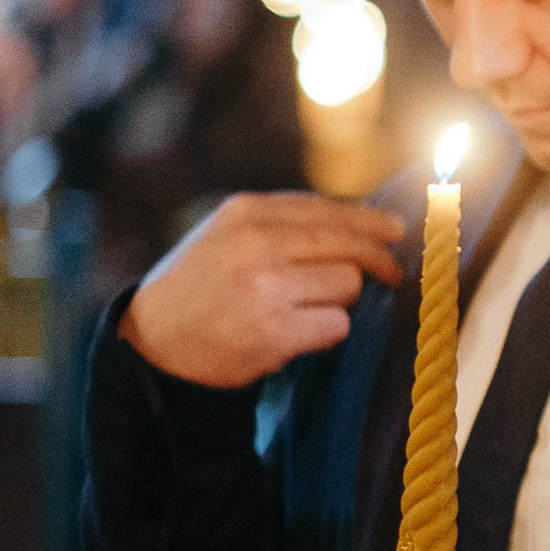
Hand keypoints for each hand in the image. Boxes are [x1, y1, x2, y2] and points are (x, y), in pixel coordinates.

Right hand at [120, 192, 403, 387]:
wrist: (153, 340)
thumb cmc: (200, 285)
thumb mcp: (226, 235)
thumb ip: (283, 223)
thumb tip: (364, 222)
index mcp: (246, 212)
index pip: (328, 210)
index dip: (370, 222)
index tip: (396, 230)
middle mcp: (257, 244)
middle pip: (350, 245)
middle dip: (379, 261)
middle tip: (393, 274)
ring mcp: (267, 288)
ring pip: (348, 285)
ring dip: (340, 301)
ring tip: (305, 309)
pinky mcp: (276, 331)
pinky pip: (337, 325)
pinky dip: (327, 331)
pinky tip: (297, 333)